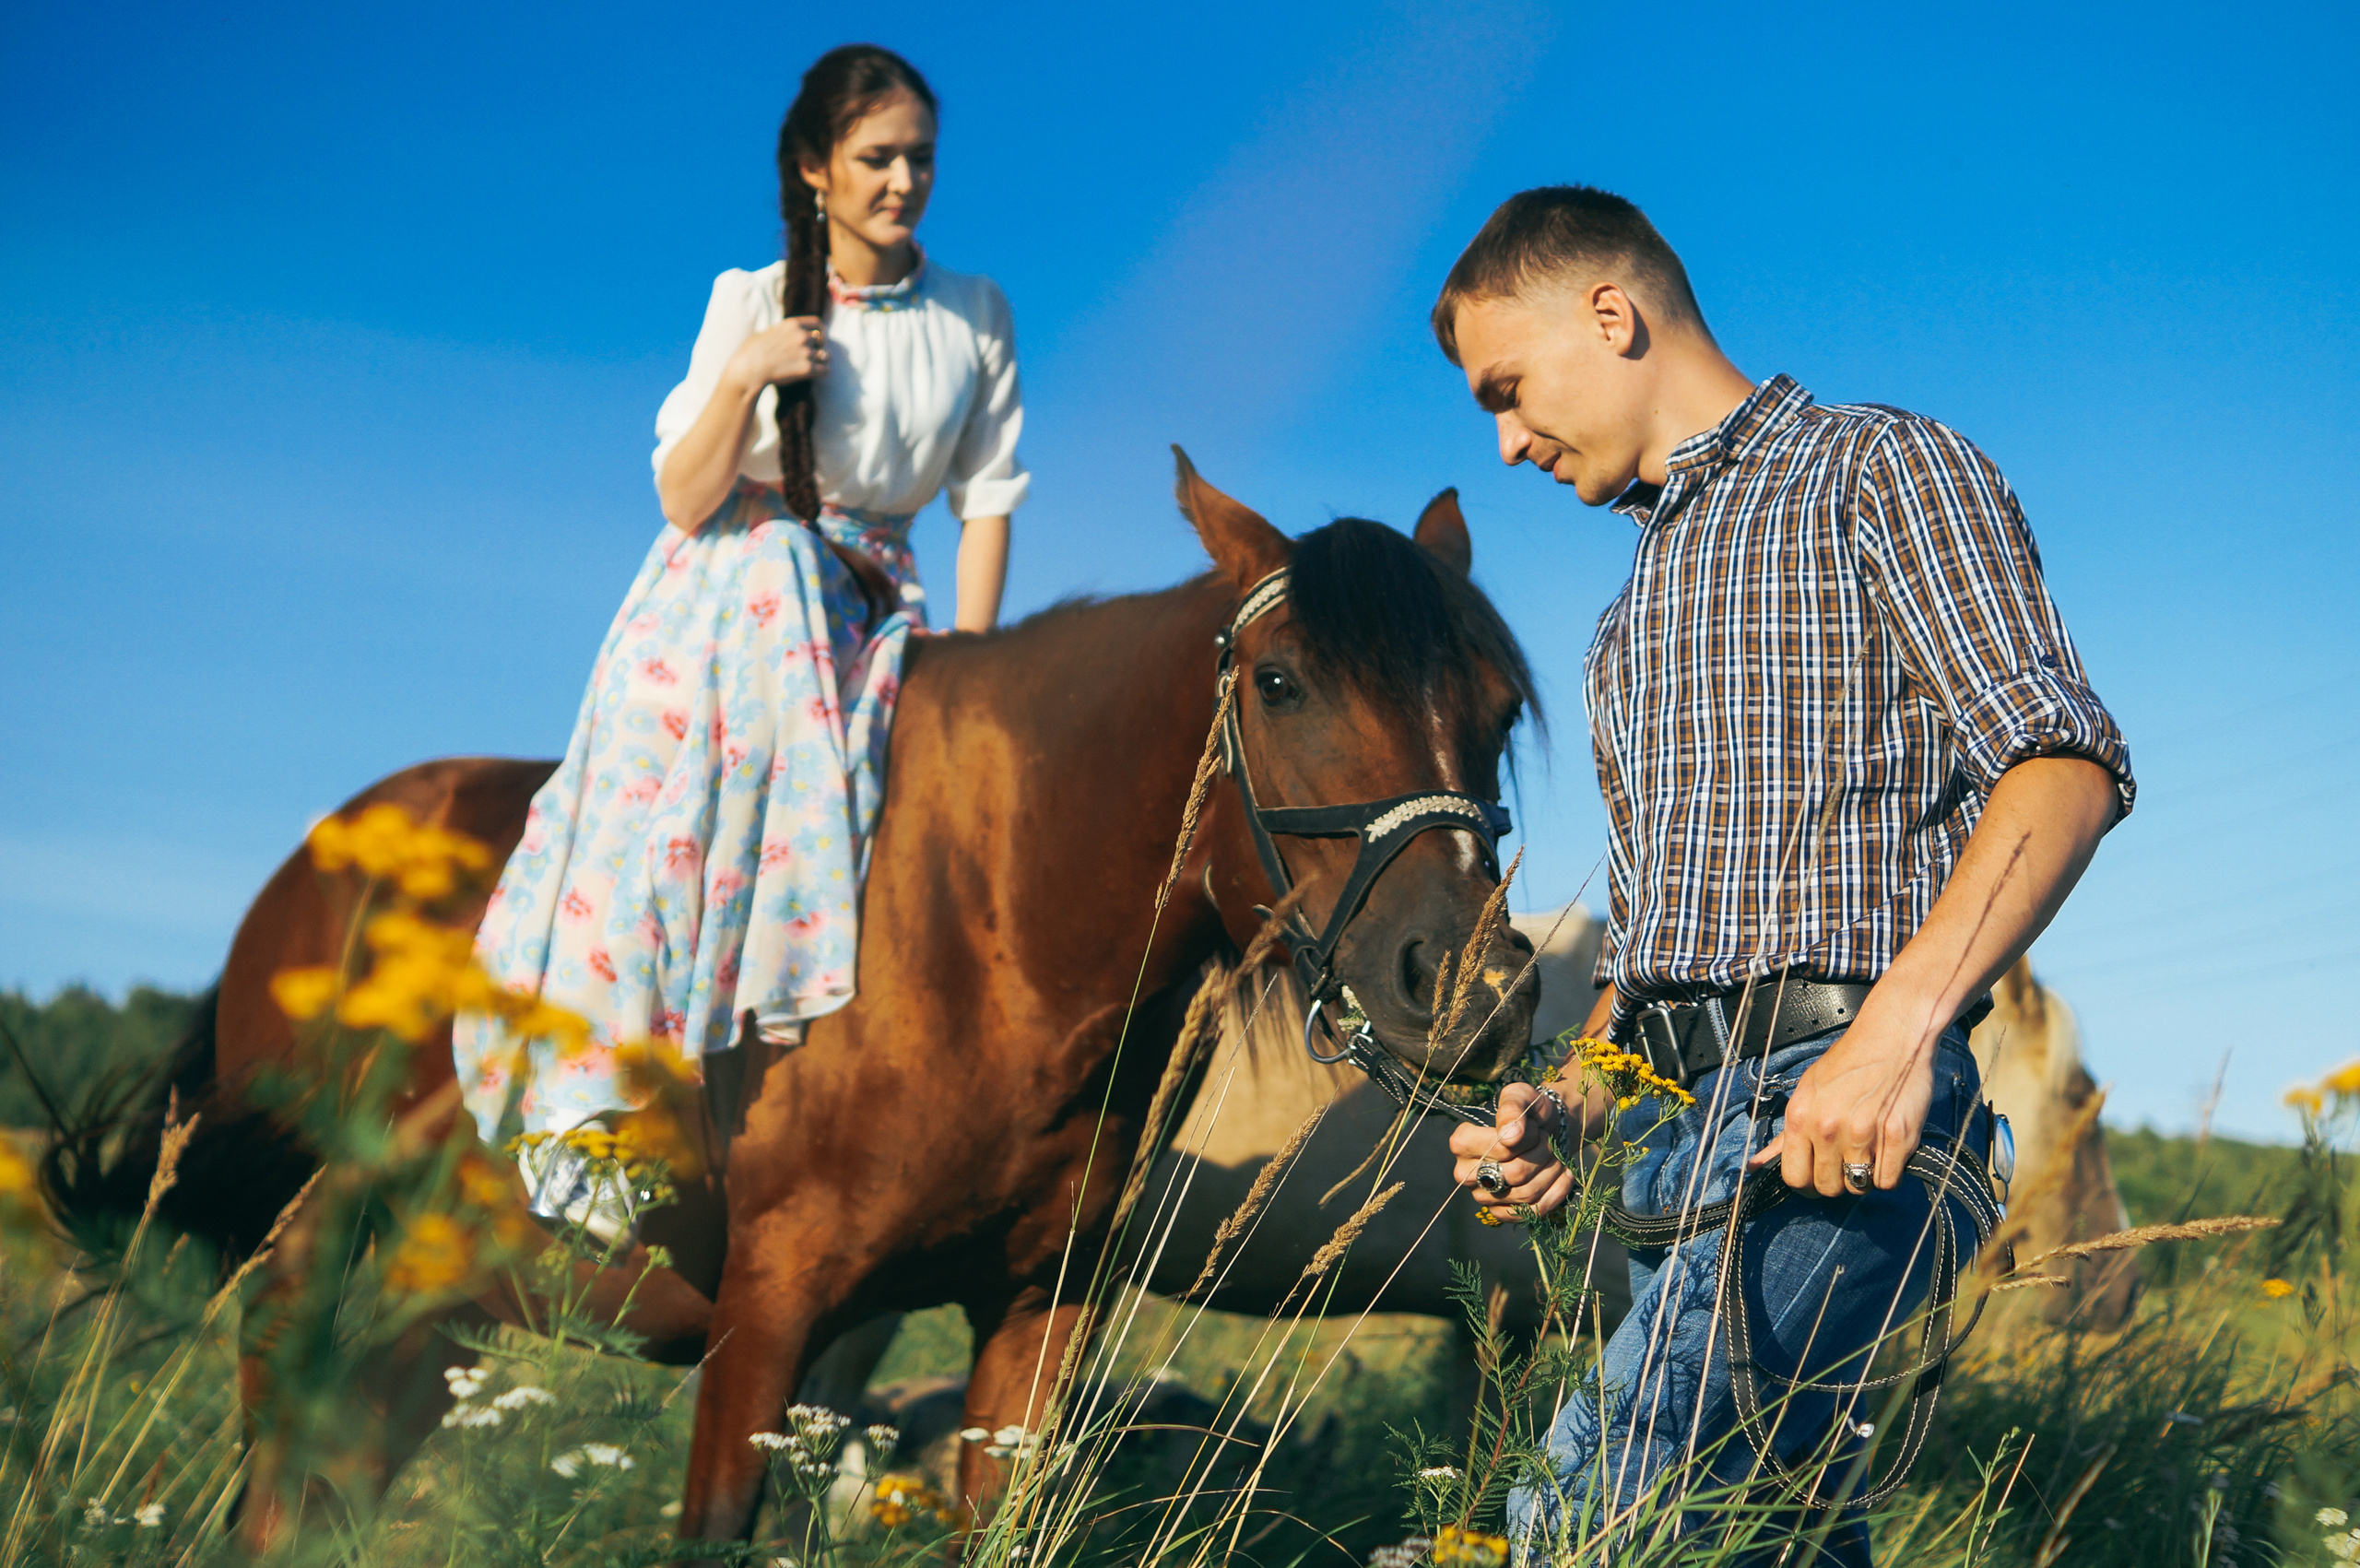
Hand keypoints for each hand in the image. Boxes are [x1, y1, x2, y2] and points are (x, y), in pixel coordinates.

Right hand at [727, 315, 828, 390]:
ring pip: (826, 356)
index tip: (818, 339)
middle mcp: (801, 335)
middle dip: (819, 347)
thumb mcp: (764, 333)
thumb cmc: (750, 353)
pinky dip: (822, 372)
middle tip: (813, 355)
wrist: (749, 370)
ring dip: (821, 361)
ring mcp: (806, 352)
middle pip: (822, 340)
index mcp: (792, 324)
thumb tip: (780, 333)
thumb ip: (779, 332)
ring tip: (814, 365)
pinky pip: (825, 370)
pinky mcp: (807, 369)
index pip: (818, 323)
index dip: (820, 331)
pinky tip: (816, 374)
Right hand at [1449, 1083, 1572, 1220]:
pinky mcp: (1504, 1213)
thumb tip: (1509, 1137)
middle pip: (1514, 1174)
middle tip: (1546, 1140)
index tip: (1530, 1128)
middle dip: (1540, 1154)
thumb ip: (1512, 1109)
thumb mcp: (1520, 1095)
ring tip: (1555, 1155)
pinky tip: (1564, 1174)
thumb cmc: (1529, 1112)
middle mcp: (1466, 1174)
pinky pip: (1534, 1211)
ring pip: (1527, 1193)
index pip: (1496, 1149)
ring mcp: (1484, 1197)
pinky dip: (1556, 1192)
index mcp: (1462, 1143)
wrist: (1549, 1129)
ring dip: (1551, 1170)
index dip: (1521, 1140)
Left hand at [1746, 1004, 1937, 1195]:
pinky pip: (1888, 1182)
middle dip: (1836, 1181)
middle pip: (1827, 1187)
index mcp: (1800, 1117)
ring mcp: (1862, 1135)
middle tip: (1846, 1162)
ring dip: (1863, 1177)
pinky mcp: (1897, 1137)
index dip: (1806, 1183)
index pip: (1793, 1177)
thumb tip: (1756, 1165)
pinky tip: (1886, 1152)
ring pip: (1857, 1187)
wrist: (1891, 1036)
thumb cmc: (1849, 1062)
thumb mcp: (1807, 1091)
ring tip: (1868, 1152)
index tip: (1816, 1177)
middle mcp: (1827, 1129)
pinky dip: (1888, 1173)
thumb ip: (1786, 1134)